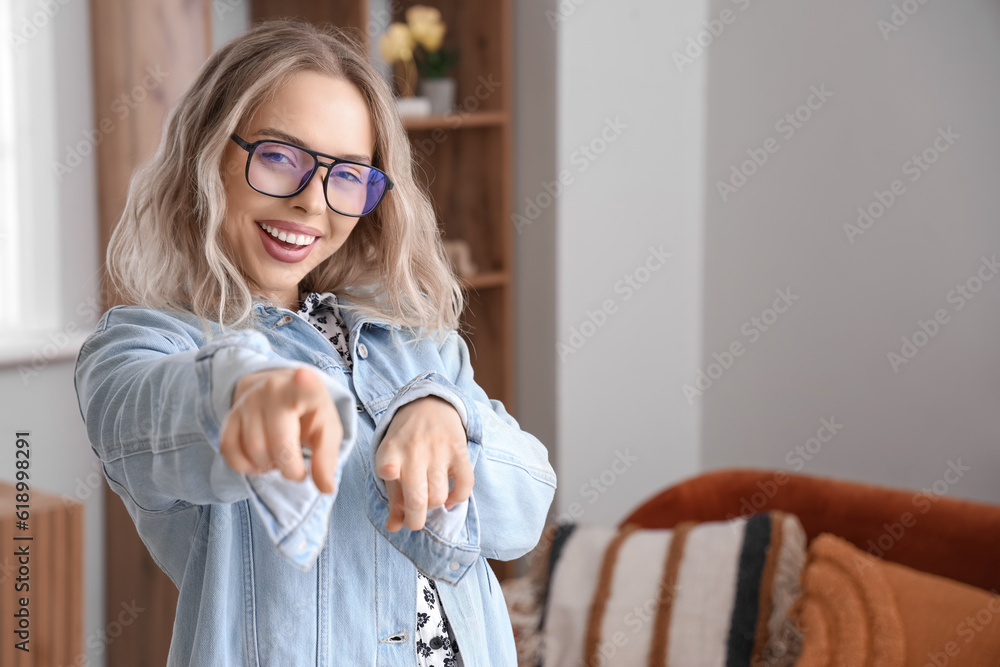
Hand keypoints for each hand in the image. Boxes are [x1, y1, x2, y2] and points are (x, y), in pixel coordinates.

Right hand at [220, 367, 342, 493]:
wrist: (281, 394)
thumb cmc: (309, 414)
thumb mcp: (327, 431)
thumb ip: (327, 459)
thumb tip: (326, 489)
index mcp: (305, 387)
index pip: (303, 383)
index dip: (302, 382)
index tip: (303, 376)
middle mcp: (272, 388)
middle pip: (277, 444)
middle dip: (289, 468)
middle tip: (297, 469)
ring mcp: (247, 400)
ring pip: (253, 450)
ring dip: (268, 467)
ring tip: (279, 459)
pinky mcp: (229, 415)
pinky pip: (229, 450)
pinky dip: (245, 466)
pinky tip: (259, 462)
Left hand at [375, 395, 473, 532]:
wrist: (429, 405)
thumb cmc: (405, 443)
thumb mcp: (391, 462)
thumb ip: (393, 497)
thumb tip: (394, 528)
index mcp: (390, 453)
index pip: (387, 466)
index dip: (389, 471)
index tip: (390, 474)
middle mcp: (414, 451)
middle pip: (417, 499)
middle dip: (415, 520)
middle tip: (415, 521)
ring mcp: (438, 451)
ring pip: (438, 496)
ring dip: (434, 506)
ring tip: (431, 498)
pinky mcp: (459, 451)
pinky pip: (465, 484)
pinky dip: (458, 498)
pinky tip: (450, 498)